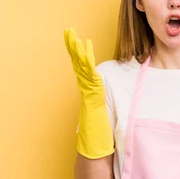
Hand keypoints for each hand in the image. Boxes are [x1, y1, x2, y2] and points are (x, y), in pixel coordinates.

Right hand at [63, 28, 113, 158]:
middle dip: (72, 46)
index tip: (76, 39)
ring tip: (72, 34)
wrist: (96, 148)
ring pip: (81, 66)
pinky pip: (89, 74)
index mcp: (89, 92)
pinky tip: (85, 48)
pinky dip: (86, 60)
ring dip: (77, 49)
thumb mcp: (106, 114)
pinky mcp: (93, 95)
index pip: (82, 68)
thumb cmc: (101, 135)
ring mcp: (88, 93)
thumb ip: (106, 105)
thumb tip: (111, 100)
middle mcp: (86, 90)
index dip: (78, 53)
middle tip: (68, 31)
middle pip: (77, 63)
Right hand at [64, 28, 104, 100]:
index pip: (71, 51)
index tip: (66, 30)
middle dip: (70, 40)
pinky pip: (89, 63)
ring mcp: (85, 72)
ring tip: (75, 37)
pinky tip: (88, 43)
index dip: (68, 41)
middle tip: (68, 29)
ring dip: (76, 47)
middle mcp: (79, 68)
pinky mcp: (92, 75)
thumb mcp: (86, 72)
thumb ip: (83, 62)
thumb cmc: (91, 87)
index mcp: (77, 66)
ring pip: (79, 57)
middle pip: (73, 52)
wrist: (93, 101)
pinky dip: (87, 53)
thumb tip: (83, 52)